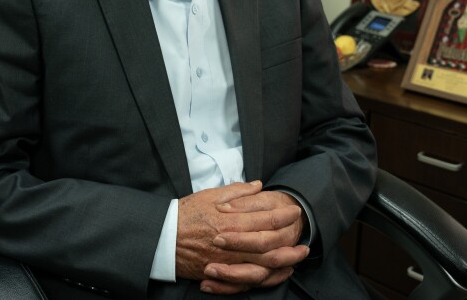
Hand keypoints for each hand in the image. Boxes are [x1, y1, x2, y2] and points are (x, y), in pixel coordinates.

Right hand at [175, 182, 309, 294]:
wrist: (162, 238)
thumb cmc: (185, 214)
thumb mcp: (209, 195)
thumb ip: (236, 191)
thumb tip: (258, 186)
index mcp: (229, 221)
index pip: (264, 219)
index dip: (282, 215)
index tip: (294, 210)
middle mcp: (231, 243)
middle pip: (269, 245)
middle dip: (290, 240)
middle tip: (304, 236)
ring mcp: (227, 261)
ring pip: (262, 265)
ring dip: (283, 261)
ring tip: (297, 257)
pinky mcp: (221, 274)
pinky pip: (248, 280)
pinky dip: (265, 277)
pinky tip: (276, 272)